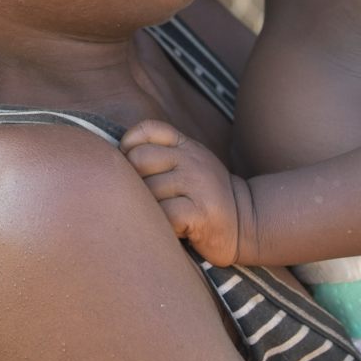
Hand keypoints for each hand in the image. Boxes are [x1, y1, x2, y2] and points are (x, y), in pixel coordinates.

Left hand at [119, 119, 248, 266]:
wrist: (248, 223)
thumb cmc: (205, 197)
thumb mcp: (189, 164)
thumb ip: (161, 154)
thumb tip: (112, 158)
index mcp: (185, 145)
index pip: (146, 130)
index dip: (129, 146)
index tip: (132, 169)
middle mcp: (191, 159)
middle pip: (138, 160)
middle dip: (134, 183)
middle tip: (145, 201)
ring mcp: (197, 184)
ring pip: (148, 191)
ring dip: (147, 209)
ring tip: (160, 218)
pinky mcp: (201, 212)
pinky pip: (163, 215)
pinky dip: (160, 226)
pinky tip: (170, 230)